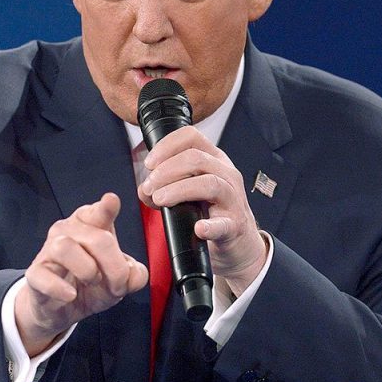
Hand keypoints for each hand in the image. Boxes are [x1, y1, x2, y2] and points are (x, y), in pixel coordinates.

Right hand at [15, 192, 148, 355]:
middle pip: (96, 238)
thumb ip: (133, 275)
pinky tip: (70, 295)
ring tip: (92, 282)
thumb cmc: (91, 284)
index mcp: (91, 225)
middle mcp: (68, 231)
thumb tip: (134, 276)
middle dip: (114, 266)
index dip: (105, 208)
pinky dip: (59, 288)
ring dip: (87, 270)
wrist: (62, 309)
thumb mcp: (119, 280)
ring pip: (65, 247)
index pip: (97, 211)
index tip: (111, 201)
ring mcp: (49, 251)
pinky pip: (43, 276)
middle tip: (118, 285)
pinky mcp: (35, 274)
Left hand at [138, 126, 267, 296]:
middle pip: (196, 158)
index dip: (167, 146)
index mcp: (214, 160)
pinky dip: (210, 226)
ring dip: (178, 190)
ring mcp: (233, 199)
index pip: (191, 137)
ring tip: (159, 199)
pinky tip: (198, 228)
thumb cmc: (212, 212)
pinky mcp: (235, 226)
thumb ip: (165, 187)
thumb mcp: (189, 192)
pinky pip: (223, 224)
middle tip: (149, 187)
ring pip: (209, 184)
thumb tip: (144, 189)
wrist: (238, 243)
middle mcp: (226, 174)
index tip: (149, 163)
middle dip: (166, 170)